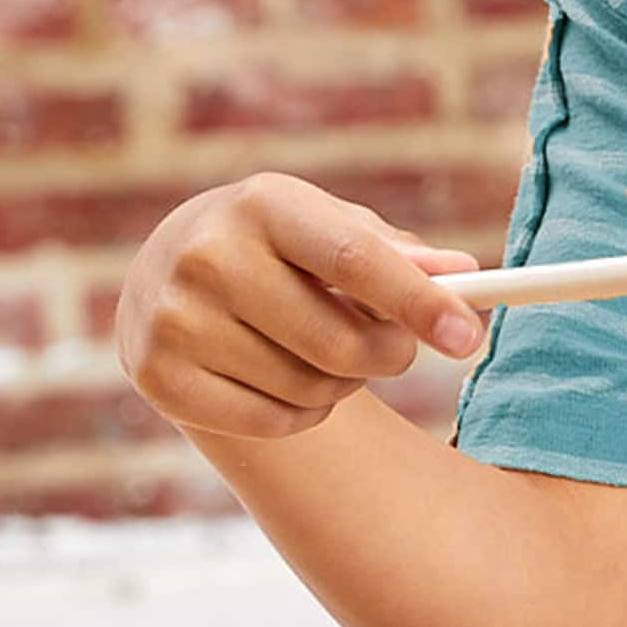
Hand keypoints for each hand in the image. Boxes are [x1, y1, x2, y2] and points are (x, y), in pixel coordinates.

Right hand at [115, 171, 488, 442]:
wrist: (166, 270)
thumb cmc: (278, 246)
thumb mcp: (331, 228)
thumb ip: (400, 254)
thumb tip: (465, 274)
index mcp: (263, 204)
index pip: (354, 259)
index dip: (418, 302)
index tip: (469, 337)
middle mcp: (208, 255)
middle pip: (338, 341)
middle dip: (391, 356)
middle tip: (397, 350)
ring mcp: (174, 319)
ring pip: (310, 387)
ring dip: (345, 384)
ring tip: (329, 355)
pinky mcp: (157, 377)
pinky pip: (271, 422)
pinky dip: (304, 412)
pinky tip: (288, 380)